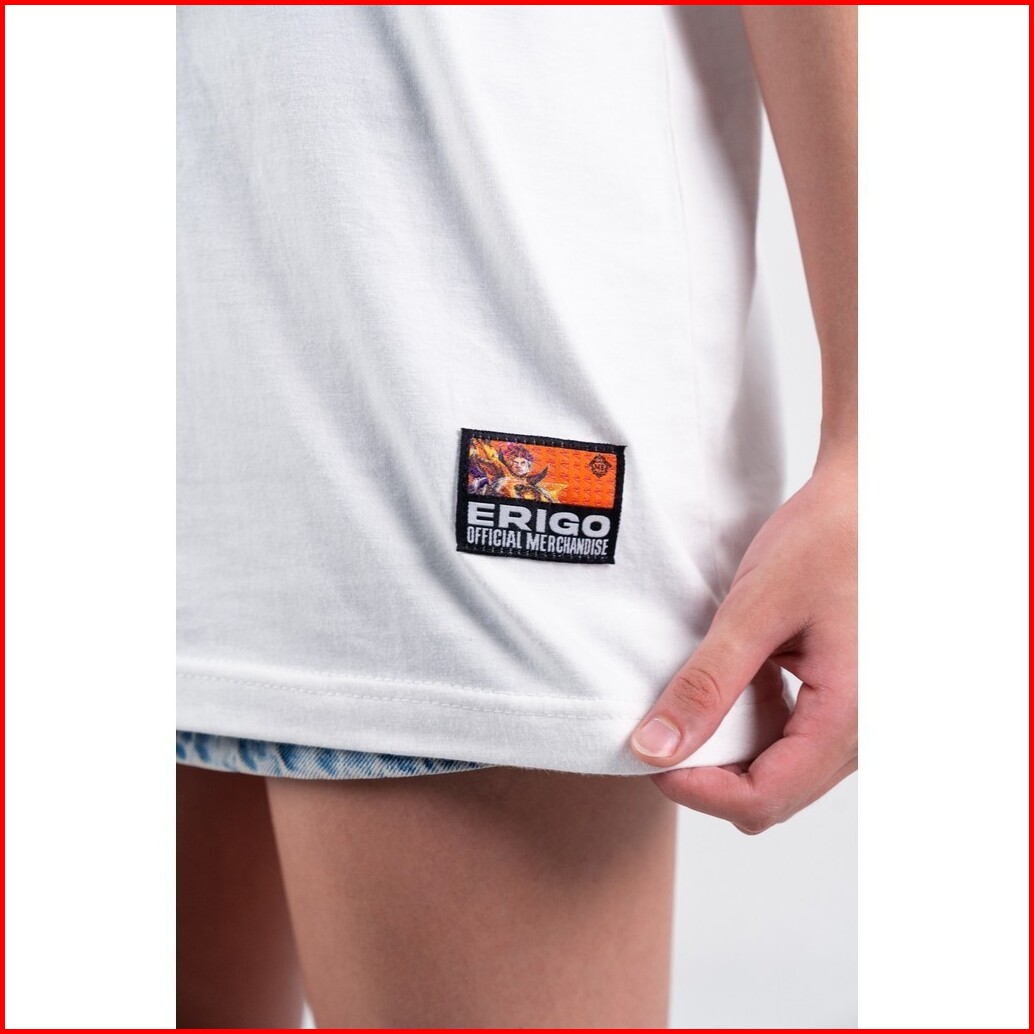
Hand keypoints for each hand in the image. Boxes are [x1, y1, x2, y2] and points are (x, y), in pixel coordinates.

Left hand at [629, 457, 856, 832]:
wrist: (872, 497)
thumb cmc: (827, 540)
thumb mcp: (755, 610)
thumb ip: (706, 685)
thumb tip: (654, 747)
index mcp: (848, 718)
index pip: (763, 799)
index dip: (695, 791)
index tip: (648, 754)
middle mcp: (862, 733)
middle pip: (772, 796)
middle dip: (709, 777)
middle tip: (660, 730)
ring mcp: (857, 719)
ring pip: (782, 773)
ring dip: (730, 752)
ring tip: (689, 706)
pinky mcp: (845, 699)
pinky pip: (795, 740)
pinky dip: (753, 727)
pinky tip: (728, 688)